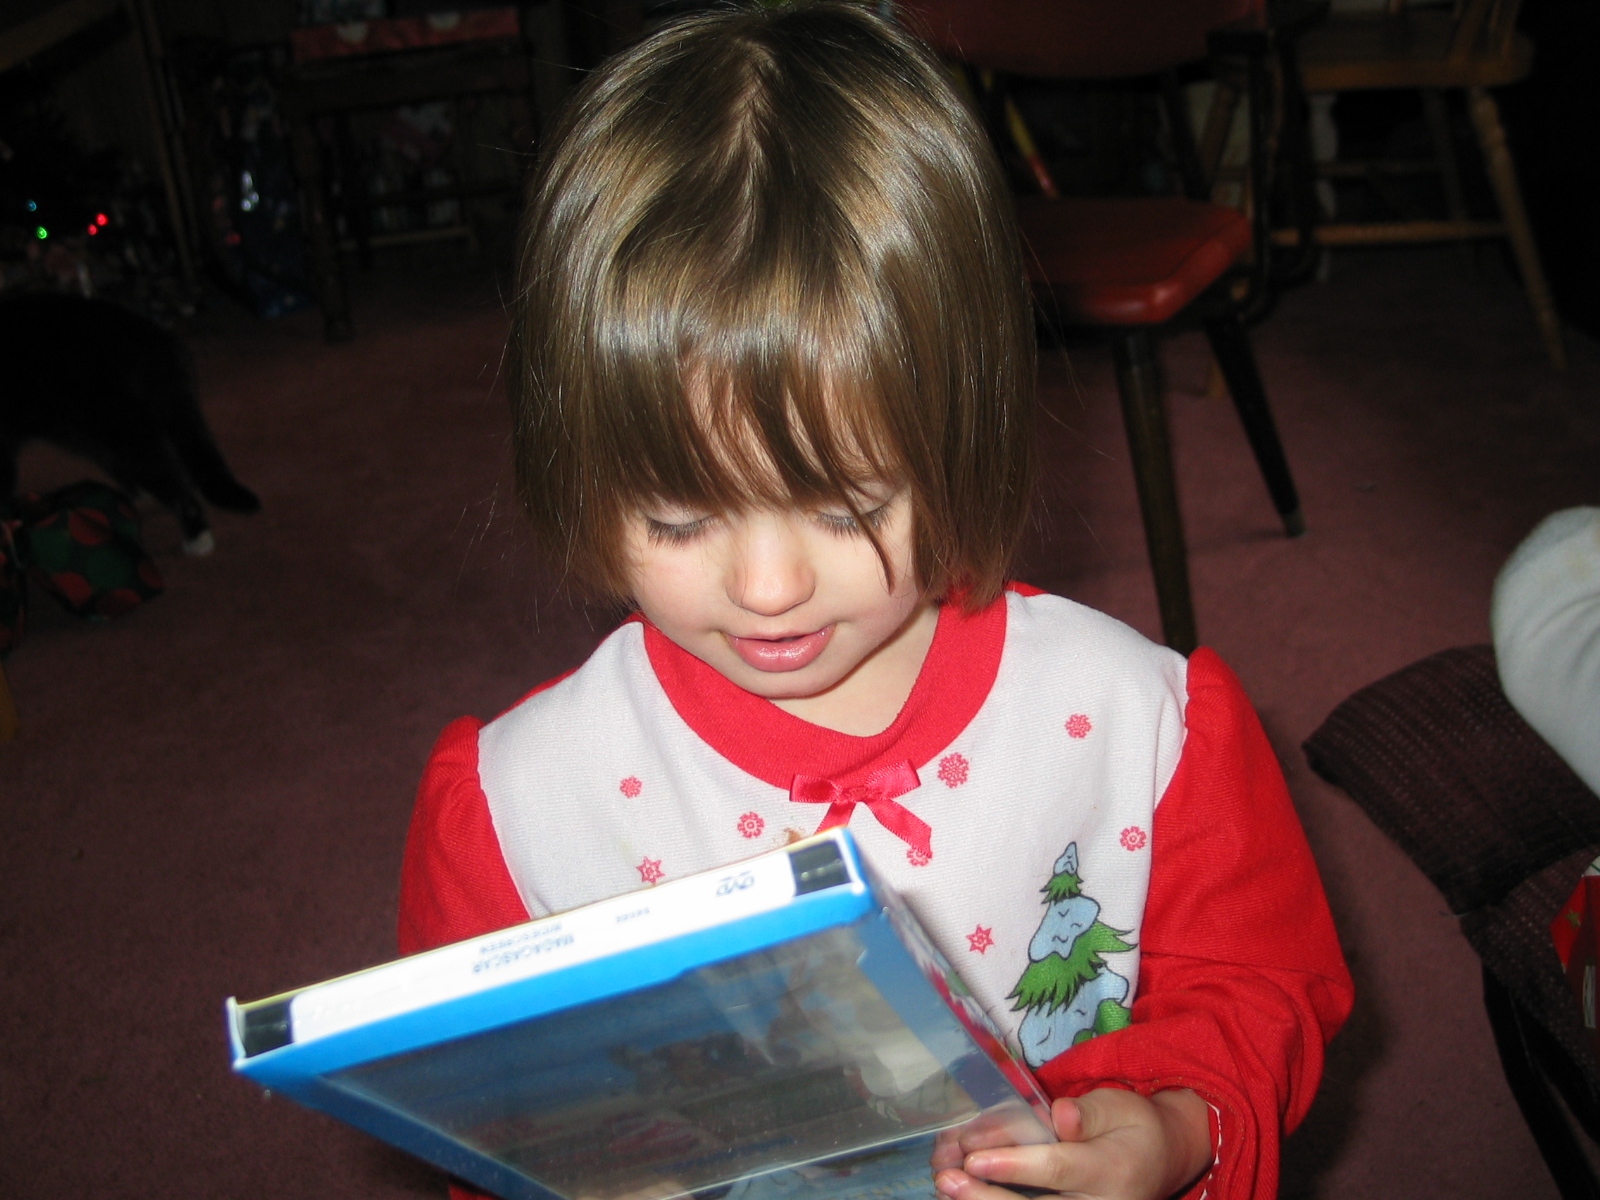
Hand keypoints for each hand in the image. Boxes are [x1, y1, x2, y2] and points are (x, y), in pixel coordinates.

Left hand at [932, 1089, 1210, 1199]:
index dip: (1014, 1165)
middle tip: (947, 1180)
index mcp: (1111, 1169)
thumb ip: (1089, 1113)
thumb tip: (1060, 1117)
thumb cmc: (1131, 1127)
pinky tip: (967, 1198)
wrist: (1159, 1161)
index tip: (974, 1157)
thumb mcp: (1119, 1107)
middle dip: (987, 1196)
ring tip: (947, 1190)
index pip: (1057, 1169)